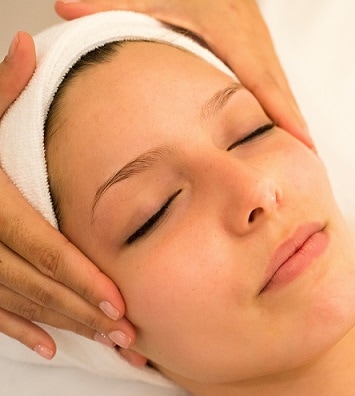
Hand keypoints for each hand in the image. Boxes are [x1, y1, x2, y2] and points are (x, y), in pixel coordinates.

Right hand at [0, 32, 135, 358]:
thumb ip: (1, 87)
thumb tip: (26, 44)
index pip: (42, 249)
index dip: (81, 279)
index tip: (119, 302)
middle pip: (36, 286)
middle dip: (83, 313)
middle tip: (127, 334)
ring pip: (15, 305)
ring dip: (61, 325)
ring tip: (105, 341)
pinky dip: (17, 329)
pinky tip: (48, 343)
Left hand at [55, 0, 312, 148]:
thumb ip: (114, 4)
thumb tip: (66, 10)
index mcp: (234, 37)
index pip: (263, 82)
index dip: (284, 116)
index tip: (302, 145)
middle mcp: (254, 47)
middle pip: (281, 94)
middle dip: (296, 129)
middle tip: (307, 165)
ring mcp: (260, 50)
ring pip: (282, 92)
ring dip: (292, 122)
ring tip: (301, 158)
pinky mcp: (259, 52)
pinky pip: (276, 86)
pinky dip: (284, 110)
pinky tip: (285, 131)